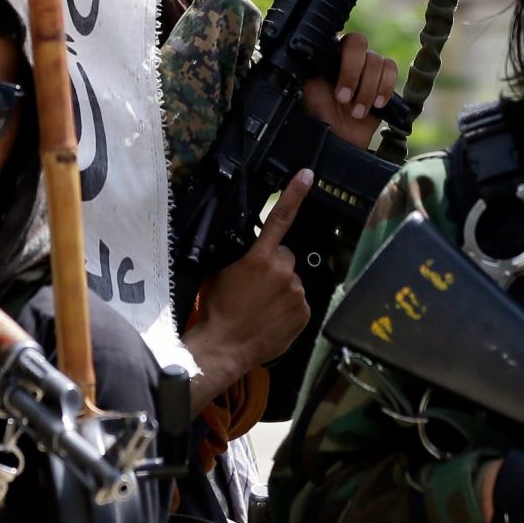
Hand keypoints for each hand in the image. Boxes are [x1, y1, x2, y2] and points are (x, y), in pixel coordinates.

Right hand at [183, 170, 314, 409]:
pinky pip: (298, 302)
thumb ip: (243, 257)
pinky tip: (271, 317)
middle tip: (256, 285)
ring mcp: (296, 293)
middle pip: (286, 257)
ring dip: (281, 288)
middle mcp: (283, 272)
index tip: (306, 176)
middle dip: (275, 265)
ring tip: (261, 306)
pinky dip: (288, 307)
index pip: (280, 218)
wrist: (224, 347)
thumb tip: (253, 251)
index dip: (294, 194)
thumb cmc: (217, 310)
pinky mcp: (304, 313)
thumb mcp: (221, 272)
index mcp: (260, 258)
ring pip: (292, 280)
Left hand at [300, 33, 401, 147]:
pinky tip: (376, 104)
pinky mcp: (384, 82)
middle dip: (353, 74)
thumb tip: (311, 54)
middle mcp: (350, 58)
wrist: (337, 138)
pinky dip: (385, 88)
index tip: (340, 92)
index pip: (339, 40)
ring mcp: (368, 68)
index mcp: (329, 56)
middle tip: (344, 100)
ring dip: (368, 89)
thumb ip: (310, 69)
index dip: (345, 64)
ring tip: (357, 112)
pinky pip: (390, 70)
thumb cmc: (318, 116)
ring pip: (377, 61)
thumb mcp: (307, 90)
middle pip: (359, 43)